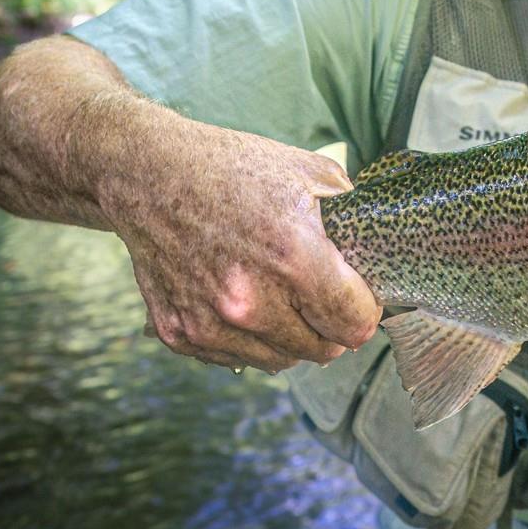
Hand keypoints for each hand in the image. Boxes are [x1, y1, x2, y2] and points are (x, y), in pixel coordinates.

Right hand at [106, 119, 380, 372]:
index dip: (366, 310)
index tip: (361, 295)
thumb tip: (379, 244)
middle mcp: (251, 300)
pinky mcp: (180, 334)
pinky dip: (250, 339)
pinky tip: (247, 302)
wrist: (147, 175)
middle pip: (324, 350)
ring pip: (282, 360)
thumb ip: (352, 213)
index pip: (355, 323)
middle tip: (325, 298)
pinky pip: (238, 358)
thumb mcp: (308, 172)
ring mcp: (211, 323)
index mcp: (293, 258)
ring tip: (286, 298)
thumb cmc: (232, 168)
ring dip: (293, 338)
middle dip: (332, 326)